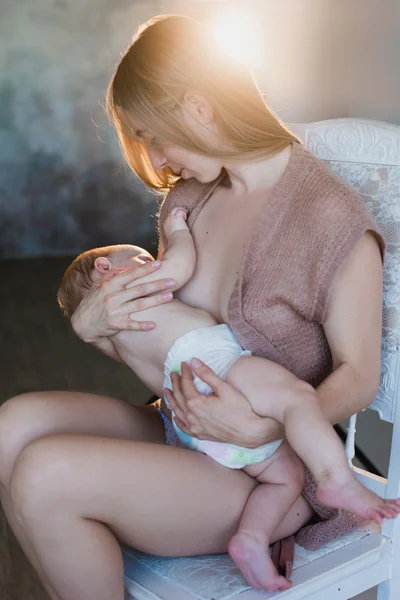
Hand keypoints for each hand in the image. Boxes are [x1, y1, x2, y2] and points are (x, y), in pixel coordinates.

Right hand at [71, 261, 173, 342]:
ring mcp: (115, 310)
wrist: (82, 323)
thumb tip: (124, 268)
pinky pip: (131, 324)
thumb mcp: (99, 286)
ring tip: (170, 296)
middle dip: (158, 284)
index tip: (160, 264)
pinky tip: (154, 325)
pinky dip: (142, 325)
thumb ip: (111, 276)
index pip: (131, 274)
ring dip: (156, 300)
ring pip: (140, 305)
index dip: (146, 269)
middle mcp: (113, 296)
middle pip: (140, 289)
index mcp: (110, 285)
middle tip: (173, 281)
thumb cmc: (93, 302)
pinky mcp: (115, 324)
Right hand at [163, 207, 187, 239]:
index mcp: (165, 226)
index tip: (179, 217)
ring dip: (181, 210)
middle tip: (183, 211)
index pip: (169, 218)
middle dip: (177, 211)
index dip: (174, 216)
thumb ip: (174, 232)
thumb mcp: (173, 235)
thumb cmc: (177, 240)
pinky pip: (180, 211)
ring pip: (175, 210)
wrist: (178, 240)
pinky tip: (186, 213)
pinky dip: (184, 211)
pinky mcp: (177, 217)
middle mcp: (167, 221)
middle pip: (171, 212)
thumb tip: (178, 232)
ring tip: (186, 211)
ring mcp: (171, 218)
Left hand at [164, 359, 279, 447]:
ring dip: (172, 400)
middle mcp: (192, 416)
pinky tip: (175, 415)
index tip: (184, 364)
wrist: (250, 431)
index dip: (185, 372)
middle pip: (179, 397)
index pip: (186, 384)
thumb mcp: (224, 387)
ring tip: (167, 391)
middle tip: (174, 374)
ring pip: (178, 411)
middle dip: (176, 383)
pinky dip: (177, 419)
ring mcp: (195, 427)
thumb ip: (207, 374)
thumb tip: (194, 361)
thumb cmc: (240, 409)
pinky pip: (183, 427)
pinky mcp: (200, 434)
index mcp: (196, 403)